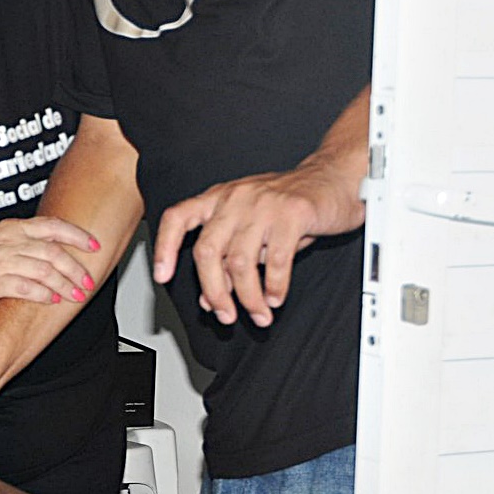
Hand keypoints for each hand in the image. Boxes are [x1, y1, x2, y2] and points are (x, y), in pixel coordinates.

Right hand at [0, 217, 99, 305]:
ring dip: (64, 285)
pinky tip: (51, 300)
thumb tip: (47, 246)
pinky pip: (25, 287)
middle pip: (54, 252)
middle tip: (87, 280)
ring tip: (75, 295)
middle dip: (76, 268)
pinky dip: (42, 294)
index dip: (77, 235)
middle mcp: (10, 242)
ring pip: (44, 270)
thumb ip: (23, 240)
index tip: (94, 245)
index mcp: (12, 228)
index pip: (53, 226)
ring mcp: (3, 261)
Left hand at [152, 159, 364, 327]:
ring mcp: (262, 204)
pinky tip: (275, 298)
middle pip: (206, 251)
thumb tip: (207, 298)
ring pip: (240, 262)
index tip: (162, 276)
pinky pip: (276, 260)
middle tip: (226, 315)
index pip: (177, 218)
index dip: (164, 247)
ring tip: (258, 313)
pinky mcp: (292, 213)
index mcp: (217, 198)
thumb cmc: (288, 206)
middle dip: (214, 291)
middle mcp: (234, 198)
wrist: (332, 178)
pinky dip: (274, 287)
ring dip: (248, 297)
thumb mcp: (250, 229)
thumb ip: (226, 259)